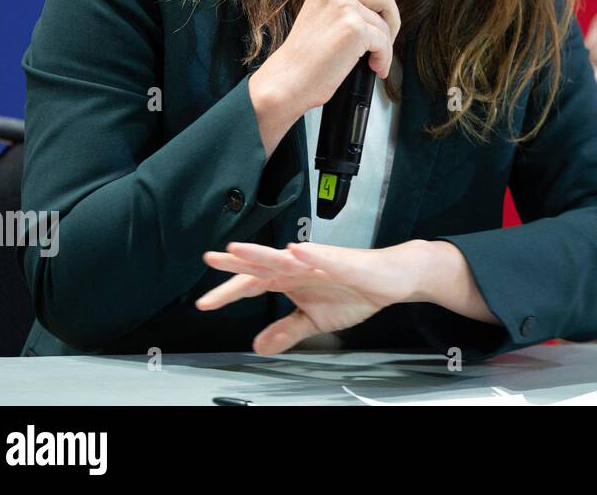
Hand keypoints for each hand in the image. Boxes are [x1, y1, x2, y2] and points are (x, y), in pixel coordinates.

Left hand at [196, 240, 427, 354]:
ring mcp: (320, 262)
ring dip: (262, 254)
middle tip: (211, 259)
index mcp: (291, 279)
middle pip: (262, 264)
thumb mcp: (315, 320)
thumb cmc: (356, 291)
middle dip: (236, 263)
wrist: (392, 279)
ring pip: (286, 257)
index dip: (229, 292)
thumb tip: (259, 346)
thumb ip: (286, 330)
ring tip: (239, 250)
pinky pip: (325, 258)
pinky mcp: (344, 261)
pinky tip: (296, 252)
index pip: (254, 284)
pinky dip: (311, 255)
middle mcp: (300, 266)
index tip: (204, 303)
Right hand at [252, 0, 407, 117]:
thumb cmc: (310, 50)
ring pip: (387, 21)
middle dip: (393, 17)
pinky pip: (384, 42)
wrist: (290, 77)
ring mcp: (345, 4)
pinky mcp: (354, 27)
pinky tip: (373, 66)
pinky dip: (383, 58)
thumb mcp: (326, 7)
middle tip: (389, 33)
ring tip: (370, 57)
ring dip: (385, 43)